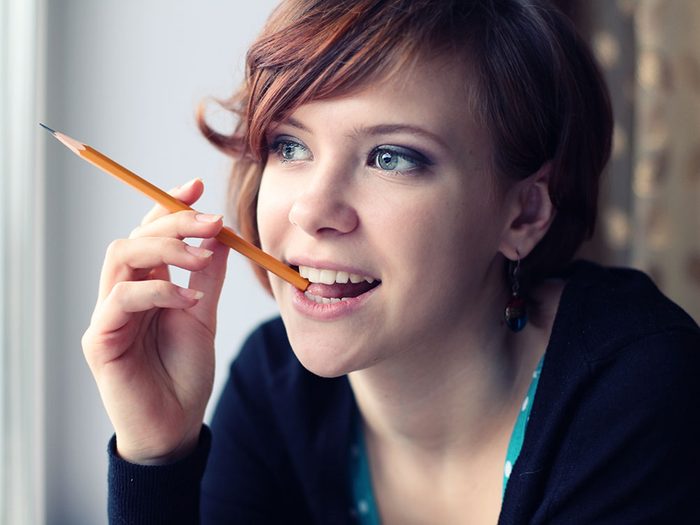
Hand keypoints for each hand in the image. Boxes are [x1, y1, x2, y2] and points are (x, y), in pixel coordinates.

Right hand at [82, 178, 228, 463]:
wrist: (175, 428)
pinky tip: (188, 300)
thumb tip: (220, 235)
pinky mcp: (100, 339)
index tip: (196, 187)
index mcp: (146, 286)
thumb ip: (208, 277)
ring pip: (121, 256)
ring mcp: (108, 315)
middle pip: (134, 237)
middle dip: (173, 221)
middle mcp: (122, 294)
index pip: (148, 234)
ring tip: (202, 260)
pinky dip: (158, 290)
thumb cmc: (184, 373)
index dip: (168, 206)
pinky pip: (121, 298)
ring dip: (166, 249)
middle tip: (212, 222)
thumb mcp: (203, 316)